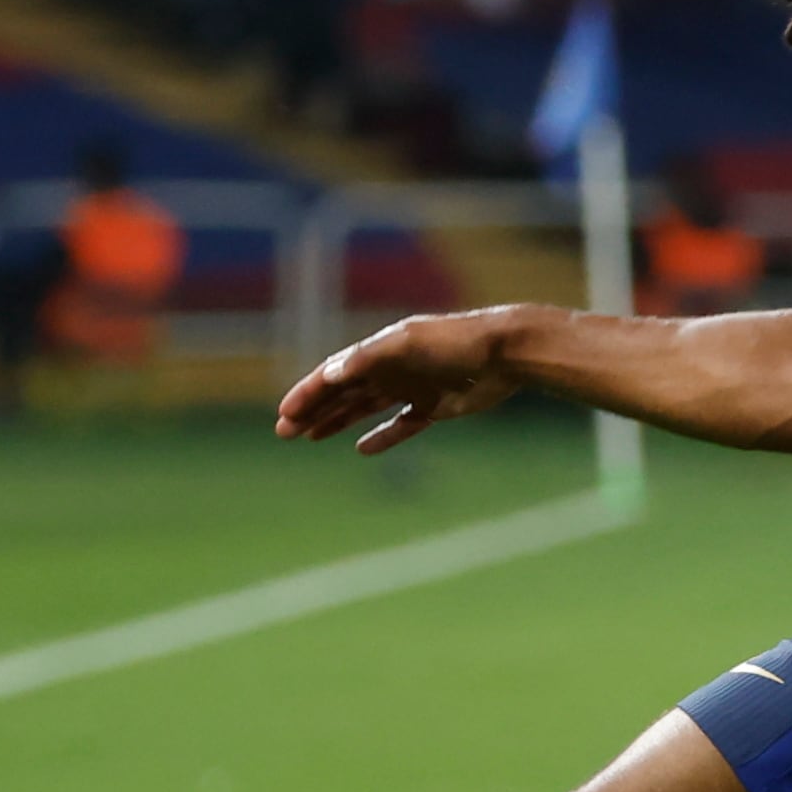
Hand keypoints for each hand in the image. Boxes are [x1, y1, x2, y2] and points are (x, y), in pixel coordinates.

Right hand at [275, 306, 536, 452]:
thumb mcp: (407, 345)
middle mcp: (392, 368)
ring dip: (338, 421)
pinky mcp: (437, 406)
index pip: (333, 374)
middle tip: (285, 432)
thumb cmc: (456, 343)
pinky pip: (402, 424)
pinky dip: (383, 436)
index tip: (285, 414)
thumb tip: (329, 373)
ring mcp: (413, 387)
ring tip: (311, 437)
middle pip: (343, 393)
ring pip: (365, 408)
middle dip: (313, 410)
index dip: (307, 393)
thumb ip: (368, 358)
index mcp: (380, 351)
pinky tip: (362, 449)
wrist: (506, 352)